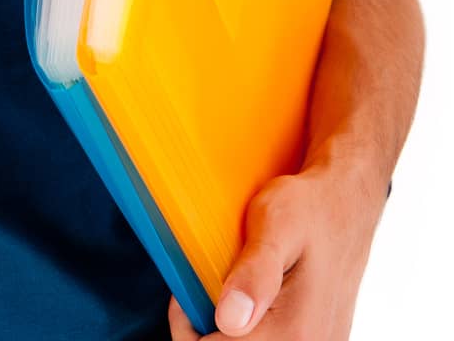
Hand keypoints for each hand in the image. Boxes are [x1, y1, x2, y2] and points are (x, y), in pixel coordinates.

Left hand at [167, 162, 380, 340]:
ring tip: (232, 289)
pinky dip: (253, 327)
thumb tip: (229, 320)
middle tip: (207, 287)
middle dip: (208, 329)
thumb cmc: (310, 209)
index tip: (189, 290)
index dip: (188, 326)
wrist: (347, 206)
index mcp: (295, 331)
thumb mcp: (276, 224)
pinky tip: (254, 299)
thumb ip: (254, 274)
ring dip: (232, 330)